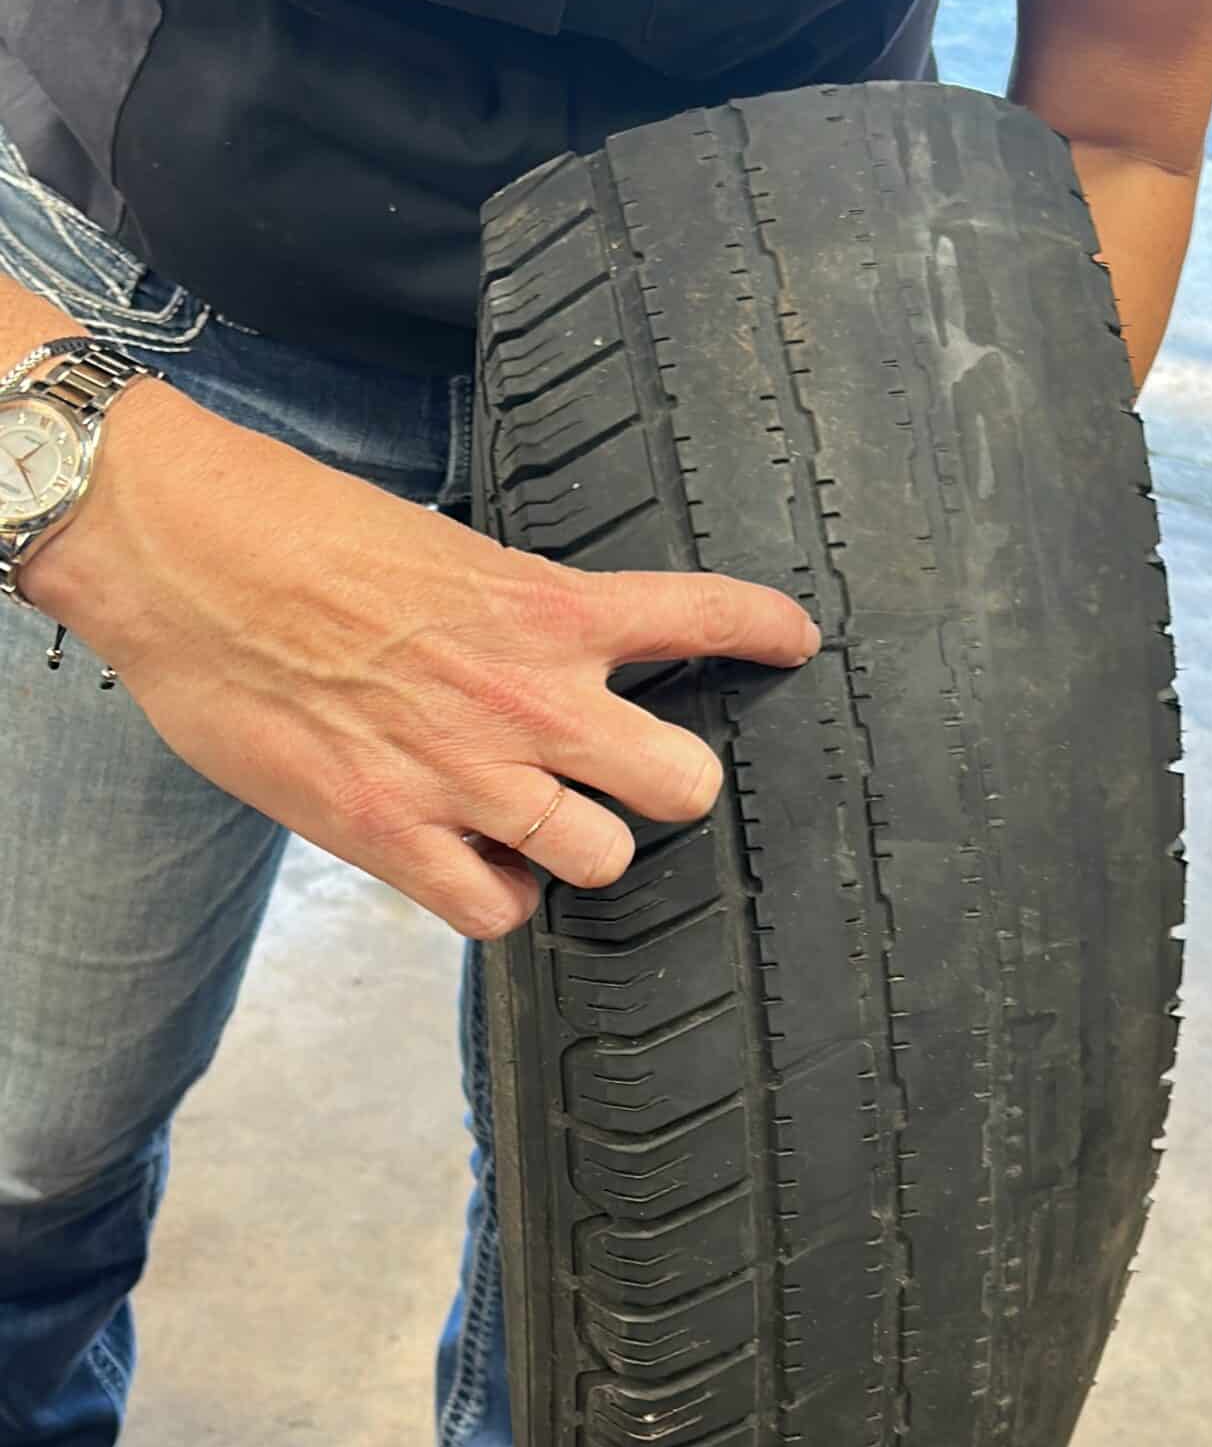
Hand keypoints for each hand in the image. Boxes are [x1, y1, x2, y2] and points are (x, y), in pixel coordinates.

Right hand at [24, 380, 819, 937]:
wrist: (183, 554)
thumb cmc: (295, 533)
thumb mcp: (442, 551)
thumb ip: (513, 616)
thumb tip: (548, 665)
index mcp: (546, 606)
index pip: (698, 617)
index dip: (760, 631)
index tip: (792, 640)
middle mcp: (526, 698)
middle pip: (682, 783)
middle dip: (670, 784)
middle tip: (633, 775)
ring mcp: (466, 776)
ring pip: (602, 860)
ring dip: (579, 846)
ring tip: (537, 823)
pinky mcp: (392, 834)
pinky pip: (498, 913)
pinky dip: (497, 897)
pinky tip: (476, 864)